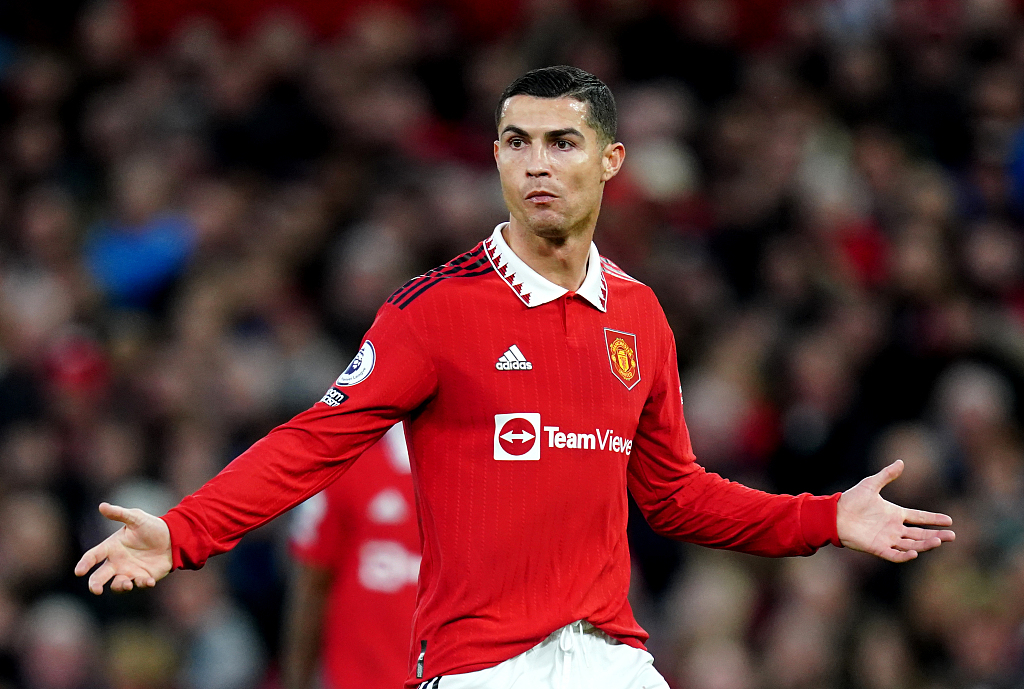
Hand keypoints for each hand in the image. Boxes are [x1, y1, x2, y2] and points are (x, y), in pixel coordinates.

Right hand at [74, 502, 172, 593]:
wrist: (172, 537)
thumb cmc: (151, 527)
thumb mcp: (136, 518)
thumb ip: (119, 514)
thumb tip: (102, 506)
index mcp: (111, 547)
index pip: (93, 556)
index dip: (84, 564)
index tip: (78, 572)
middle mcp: (117, 562)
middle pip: (99, 577)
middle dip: (95, 584)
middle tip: (96, 590)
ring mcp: (129, 572)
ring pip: (117, 585)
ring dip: (121, 586)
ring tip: (127, 584)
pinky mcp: (143, 578)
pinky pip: (140, 584)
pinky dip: (143, 584)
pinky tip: (149, 581)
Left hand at [837, 460, 954, 562]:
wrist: (834, 515)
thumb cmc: (851, 500)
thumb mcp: (870, 484)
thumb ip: (886, 475)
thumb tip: (901, 461)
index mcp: (894, 514)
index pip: (919, 517)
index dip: (933, 519)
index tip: (949, 520)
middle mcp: (894, 528)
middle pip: (920, 534)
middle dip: (936, 535)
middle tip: (952, 536)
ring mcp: (887, 539)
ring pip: (911, 544)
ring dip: (925, 544)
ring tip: (939, 541)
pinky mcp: (877, 548)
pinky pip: (894, 554)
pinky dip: (904, 555)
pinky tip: (914, 553)